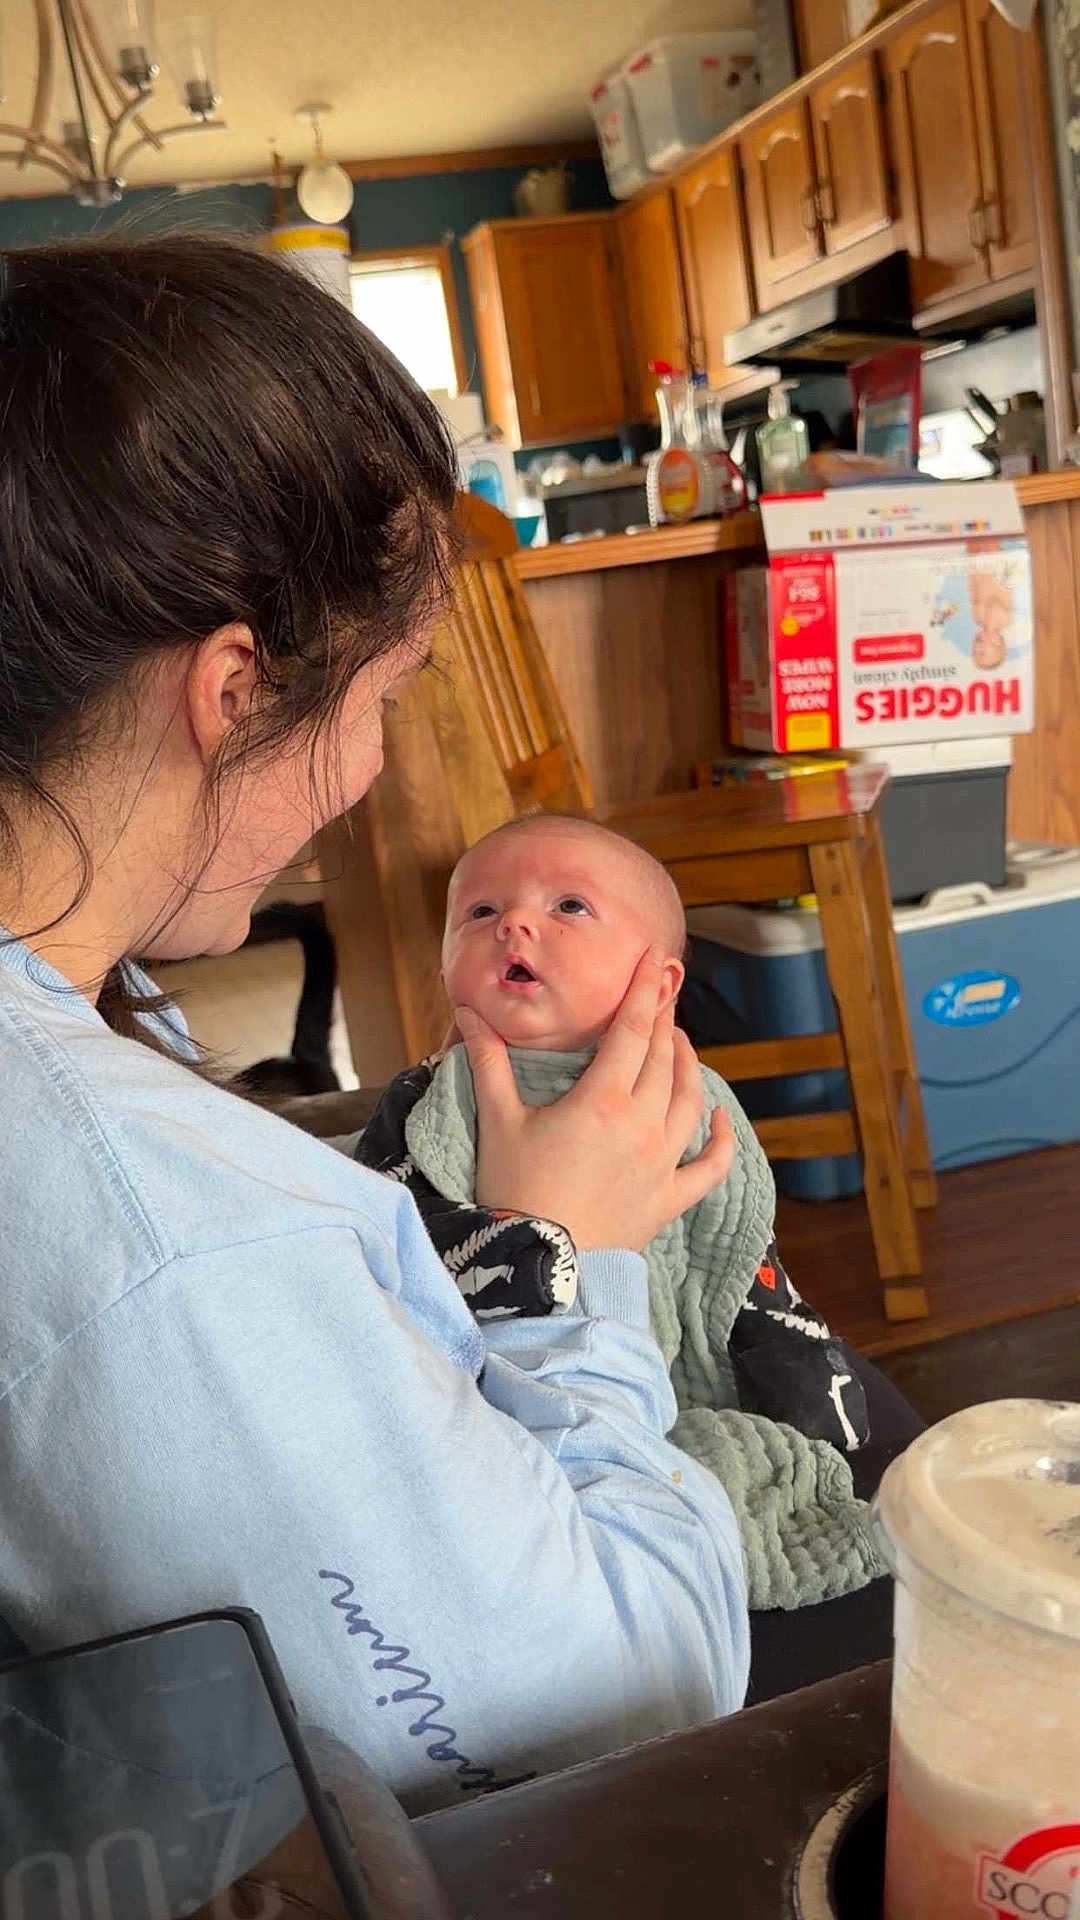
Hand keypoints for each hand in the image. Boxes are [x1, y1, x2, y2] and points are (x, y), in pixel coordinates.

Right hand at [454, 950, 735, 1251]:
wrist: (539, 1266)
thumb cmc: (513, 1191)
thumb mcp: (498, 1120)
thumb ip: (488, 1062)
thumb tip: (468, 1014)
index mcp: (603, 1099)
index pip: (632, 1027)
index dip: (643, 988)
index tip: (652, 957)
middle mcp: (643, 1124)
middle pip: (664, 1057)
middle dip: (664, 1019)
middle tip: (661, 993)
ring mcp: (662, 1162)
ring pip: (689, 1099)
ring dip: (688, 1064)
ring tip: (679, 1041)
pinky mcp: (669, 1198)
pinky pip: (710, 1166)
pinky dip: (721, 1139)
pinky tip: (721, 1119)